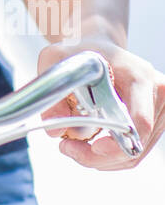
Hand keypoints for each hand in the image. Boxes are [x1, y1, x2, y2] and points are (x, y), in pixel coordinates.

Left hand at [37, 33, 164, 169]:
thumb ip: (51, 89)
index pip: (139, 122)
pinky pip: (136, 150)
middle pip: (136, 143)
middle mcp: (157, 92)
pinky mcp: (156, 121)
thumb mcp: (56, 58)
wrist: (101, 45)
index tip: (92, 147)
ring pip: (135, 152)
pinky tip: (90, 147)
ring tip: (74, 147)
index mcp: (139, 75)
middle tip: (68, 149)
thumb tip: (54, 130)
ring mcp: (160, 109)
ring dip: (104, 159)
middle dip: (100, 156)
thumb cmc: (81, 50)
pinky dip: (112, 156)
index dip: (118, 144)